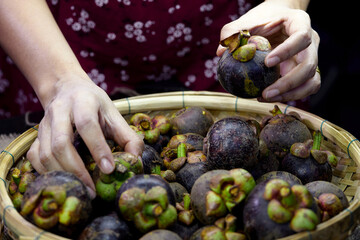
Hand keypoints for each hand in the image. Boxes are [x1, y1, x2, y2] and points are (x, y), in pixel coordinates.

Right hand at [26, 72, 143, 197]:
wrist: (67, 89)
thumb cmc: (94, 105)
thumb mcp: (114, 114)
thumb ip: (128, 136)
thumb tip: (135, 159)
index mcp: (83, 101)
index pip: (87, 125)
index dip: (98, 148)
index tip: (109, 169)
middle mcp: (59, 111)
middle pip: (60, 143)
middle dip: (76, 170)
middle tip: (92, 190)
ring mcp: (44, 124)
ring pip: (45, 154)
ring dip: (63, 175)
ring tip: (82, 189)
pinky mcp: (36, 135)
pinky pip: (35, 158)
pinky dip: (48, 172)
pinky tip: (65, 180)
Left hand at [217, 1, 319, 101]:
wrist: (277, 21)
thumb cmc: (262, 20)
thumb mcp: (247, 21)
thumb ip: (233, 32)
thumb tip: (220, 52)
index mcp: (300, 23)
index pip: (302, 38)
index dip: (287, 51)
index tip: (267, 62)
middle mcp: (311, 43)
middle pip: (309, 65)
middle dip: (289, 83)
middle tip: (266, 92)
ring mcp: (311, 59)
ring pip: (312, 81)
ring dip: (291, 94)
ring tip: (266, 98)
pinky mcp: (307, 73)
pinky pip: (306, 89)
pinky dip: (290, 96)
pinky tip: (269, 97)